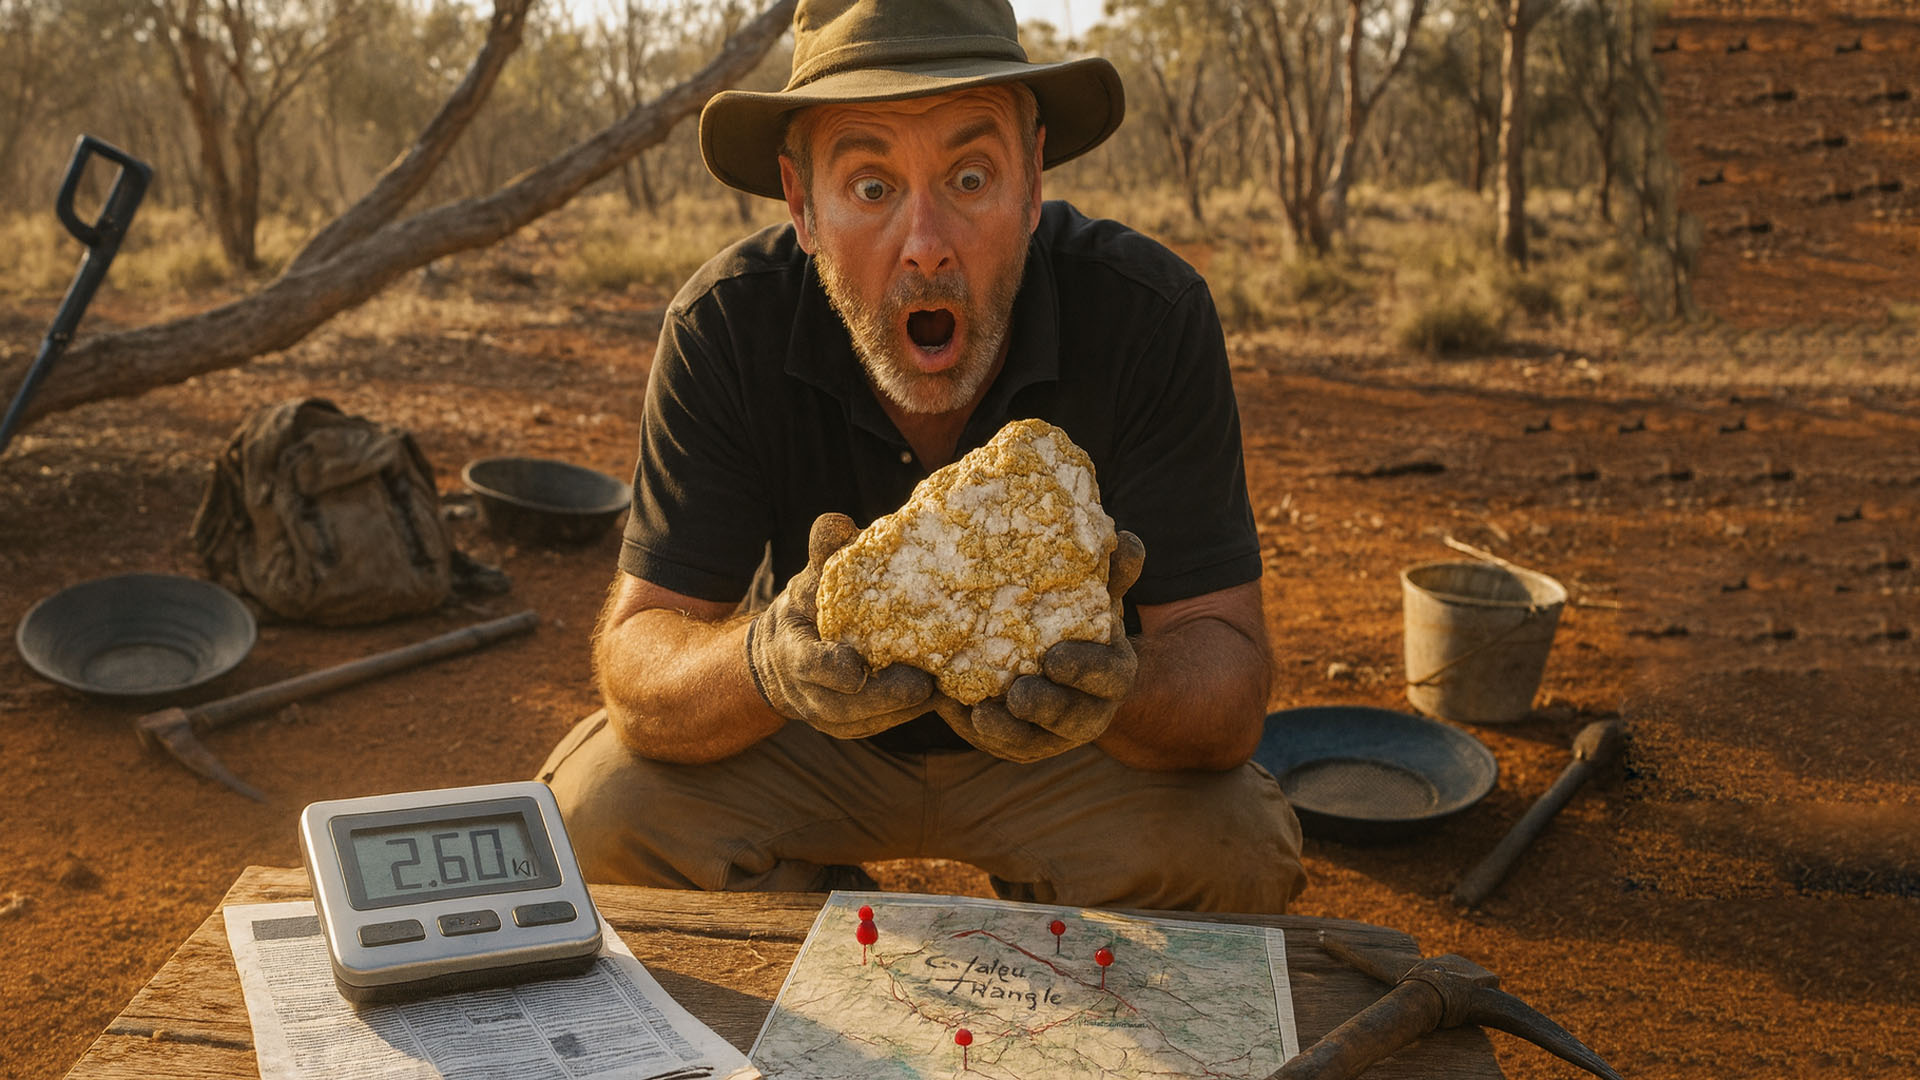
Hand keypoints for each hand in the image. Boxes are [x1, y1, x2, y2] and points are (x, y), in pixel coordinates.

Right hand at [746, 513, 936, 737]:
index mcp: (794, 655)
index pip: (810, 665)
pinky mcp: (856, 727)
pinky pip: (884, 724)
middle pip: (846, 705)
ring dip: (905, 709)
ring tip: (947, 690)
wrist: (786, 658)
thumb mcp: (810, 580)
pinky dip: (911, 712)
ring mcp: (832, 717)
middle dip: (884, 697)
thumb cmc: (807, 609)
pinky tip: (945, 695)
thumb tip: (837, 522)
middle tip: (925, 684)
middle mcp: (810, 694)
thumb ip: (824, 556)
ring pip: (870, 721)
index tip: (855, 666)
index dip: (830, 668)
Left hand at [937, 531, 1144, 761]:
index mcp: (1112, 672)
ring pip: (1033, 740)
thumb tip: (1124, 539)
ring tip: (981, 714)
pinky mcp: (1019, 743)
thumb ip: (1110, 573)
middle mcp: (1088, 710)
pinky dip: (980, 731)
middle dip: (1047, 707)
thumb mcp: (1094, 596)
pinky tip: (959, 711)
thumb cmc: (1077, 620)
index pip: (1109, 675)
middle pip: (1073, 717)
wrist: (1059, 660)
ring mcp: (1052, 732)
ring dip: (1008, 730)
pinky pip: (1000, 744)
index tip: (1055, 658)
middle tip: (1019, 693)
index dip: (1086, 669)